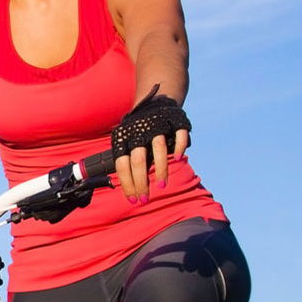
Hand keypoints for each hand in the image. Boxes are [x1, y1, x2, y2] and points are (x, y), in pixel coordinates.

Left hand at [112, 88, 191, 203]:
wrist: (155, 102)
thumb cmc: (138, 131)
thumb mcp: (126, 142)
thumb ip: (128, 162)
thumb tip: (128, 190)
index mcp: (124, 139)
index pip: (122, 164)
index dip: (127, 183)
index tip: (132, 200)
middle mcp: (139, 132)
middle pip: (138, 160)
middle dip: (141, 183)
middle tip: (144, 199)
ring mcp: (157, 125)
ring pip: (159, 150)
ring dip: (161, 170)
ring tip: (161, 186)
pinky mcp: (175, 120)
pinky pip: (179, 136)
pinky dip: (179, 148)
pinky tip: (178, 159)